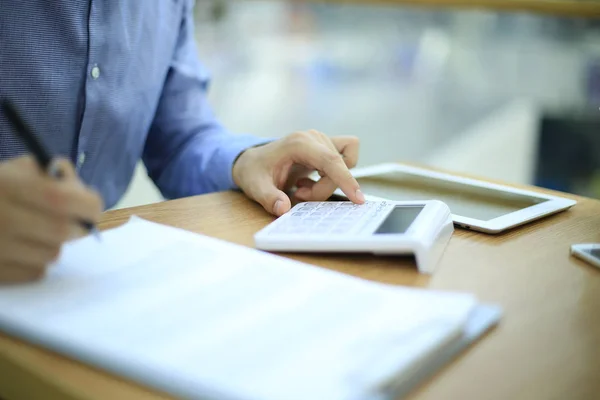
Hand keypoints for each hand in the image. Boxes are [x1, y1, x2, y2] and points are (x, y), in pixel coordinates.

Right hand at [0, 156, 103, 283]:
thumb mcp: (19, 170)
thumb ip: (55, 175)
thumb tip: (83, 194)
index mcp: (5, 185)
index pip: (60, 198)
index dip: (86, 204)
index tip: (94, 208)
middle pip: (61, 231)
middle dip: (78, 227)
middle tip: (77, 223)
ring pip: (51, 254)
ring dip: (55, 244)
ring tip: (39, 233)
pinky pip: (35, 272)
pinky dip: (37, 261)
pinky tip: (22, 248)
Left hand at [232, 130, 363, 215]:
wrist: (252, 162)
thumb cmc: (255, 172)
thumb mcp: (255, 187)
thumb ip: (269, 198)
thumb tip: (283, 208)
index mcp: (298, 143)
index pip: (330, 160)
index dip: (346, 180)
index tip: (358, 198)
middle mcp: (313, 137)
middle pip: (336, 168)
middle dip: (322, 190)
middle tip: (299, 196)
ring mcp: (322, 140)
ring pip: (342, 166)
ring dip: (326, 184)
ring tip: (303, 188)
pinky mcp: (326, 146)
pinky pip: (346, 158)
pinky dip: (336, 174)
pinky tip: (314, 179)